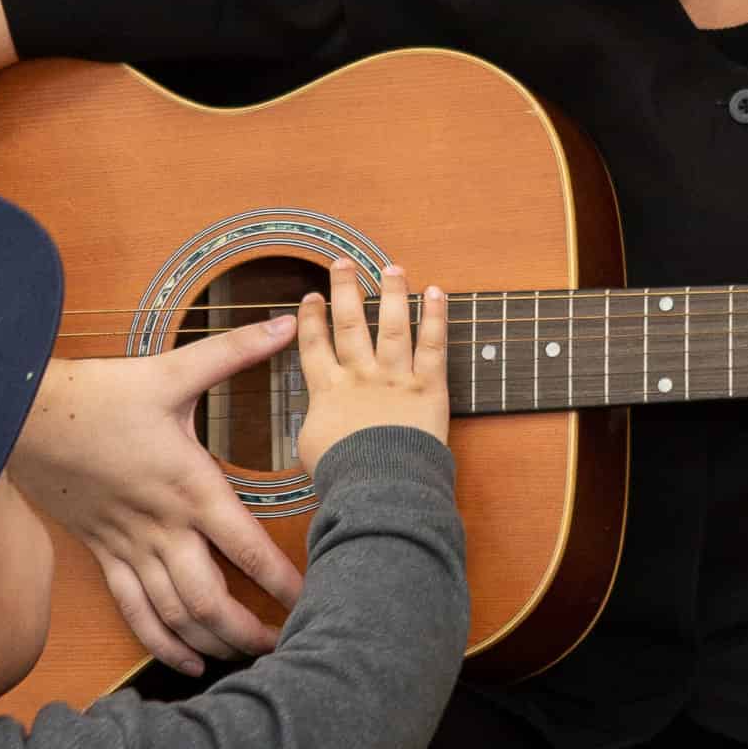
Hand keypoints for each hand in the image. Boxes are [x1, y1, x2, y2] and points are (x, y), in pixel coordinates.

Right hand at [9, 322, 306, 671]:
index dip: (281, 582)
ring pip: (173, 615)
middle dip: (249, 630)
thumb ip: (235, 350)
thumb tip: (290, 321)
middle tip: (288, 645)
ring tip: (249, 659)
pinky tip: (187, 664)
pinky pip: (133, 612)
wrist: (20, 415)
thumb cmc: (99, 393)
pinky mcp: (102, 554)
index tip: (314, 602)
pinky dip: (161, 644)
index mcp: (187, 486)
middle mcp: (161, 526)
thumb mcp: (171, 370)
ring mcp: (128, 546)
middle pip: (209, 599)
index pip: (245, 547)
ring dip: (212, 642)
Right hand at [295, 260, 450, 473]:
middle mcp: (360, 376)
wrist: (380, 484)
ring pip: (391, 326)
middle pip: (349, 324)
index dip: (311, 319)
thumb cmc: (345, 473)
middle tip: (343, 263)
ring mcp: (394, 378)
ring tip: (391, 268)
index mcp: (328, 391)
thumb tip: (320, 419)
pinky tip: (436, 292)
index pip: (315, 345)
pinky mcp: (427, 387)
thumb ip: (317, 423)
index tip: (311, 297)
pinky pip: (432, 345)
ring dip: (391, 293)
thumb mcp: (312, 449)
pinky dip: (436, 316)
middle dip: (345, 290)